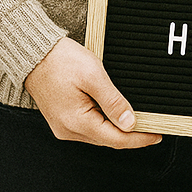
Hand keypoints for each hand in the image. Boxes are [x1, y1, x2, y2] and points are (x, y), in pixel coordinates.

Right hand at [24, 37, 161, 147]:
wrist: (33, 52)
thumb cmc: (61, 60)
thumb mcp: (93, 76)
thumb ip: (113, 101)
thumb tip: (129, 123)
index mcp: (77, 122)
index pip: (116, 139)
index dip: (140, 139)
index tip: (158, 135)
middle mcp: (68, 130)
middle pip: (108, 139)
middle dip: (132, 135)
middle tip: (154, 126)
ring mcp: (63, 126)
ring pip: (99, 134)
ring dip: (118, 129)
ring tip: (140, 120)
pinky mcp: (62, 118)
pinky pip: (89, 126)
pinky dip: (105, 123)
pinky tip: (115, 114)